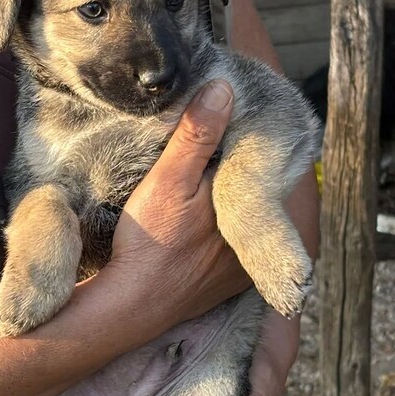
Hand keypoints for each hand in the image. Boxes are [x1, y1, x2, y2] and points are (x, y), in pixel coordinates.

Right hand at [106, 79, 250, 330]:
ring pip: (246, 221)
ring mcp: (245, 265)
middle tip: (211, 156)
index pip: (261, 163)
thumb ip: (197, 135)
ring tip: (204, 191)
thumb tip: (224, 89)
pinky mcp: (230, 283)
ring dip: (231, 205)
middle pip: (254, 193)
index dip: (245, 141)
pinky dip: (224, 235)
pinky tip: (200, 229)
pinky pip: (236, 249)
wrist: (132, 305)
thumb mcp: (168, 179)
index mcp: (249, 207)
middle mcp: (256, 238)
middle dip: (238, 173)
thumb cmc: (149, 240)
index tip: (226, 125)